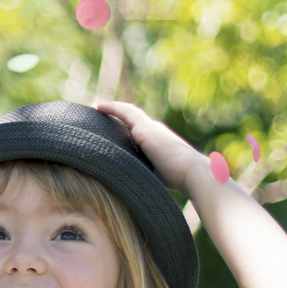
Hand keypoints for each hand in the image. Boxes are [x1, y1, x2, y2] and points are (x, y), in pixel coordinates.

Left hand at [96, 100, 210, 190]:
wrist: (190, 172)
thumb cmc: (176, 179)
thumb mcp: (155, 173)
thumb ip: (141, 171)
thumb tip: (125, 180)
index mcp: (158, 139)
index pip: (138, 128)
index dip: (125, 125)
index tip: (112, 126)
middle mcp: (153, 130)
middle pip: (132, 117)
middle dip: (117, 113)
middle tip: (100, 112)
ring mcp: (149, 127)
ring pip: (127, 111)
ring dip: (112, 108)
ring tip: (95, 107)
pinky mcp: (143, 129)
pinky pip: (124, 112)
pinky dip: (111, 108)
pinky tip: (98, 106)